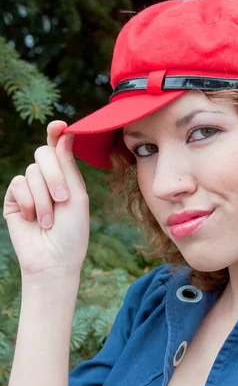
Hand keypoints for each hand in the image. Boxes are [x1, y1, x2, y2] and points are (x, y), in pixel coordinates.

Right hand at [3, 121, 89, 277]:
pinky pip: (18, 184)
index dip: (56, 133)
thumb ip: (68, 166)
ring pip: (32, 172)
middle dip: (55, 176)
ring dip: (44, 198)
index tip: (60, 125)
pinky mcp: (13, 198)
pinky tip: (33, 219)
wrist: (54, 259)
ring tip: (48, 220)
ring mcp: (29, 188)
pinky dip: (29, 202)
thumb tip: (65, 134)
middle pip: (44, 154)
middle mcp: (46, 178)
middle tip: (63, 199)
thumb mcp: (76, 197)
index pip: (58, 147)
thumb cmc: (72, 232)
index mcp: (65, 176)